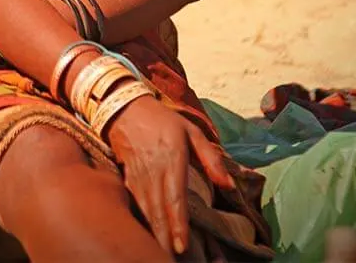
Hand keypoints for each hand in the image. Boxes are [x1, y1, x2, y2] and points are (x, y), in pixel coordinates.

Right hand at [106, 94, 234, 257]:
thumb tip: (229, 185)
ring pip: (146, 211)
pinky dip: (140, 222)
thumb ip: (211, 158)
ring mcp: (138, 176)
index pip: (175, 198)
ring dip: (153, 234)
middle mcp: (153, 170)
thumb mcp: (191, 131)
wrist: (125, 108)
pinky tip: (145, 235)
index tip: (182, 246)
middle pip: (159, 211)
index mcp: (172, 159)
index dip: (178, 224)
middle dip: (165, 238)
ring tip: (160, 254)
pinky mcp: (128, 179)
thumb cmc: (163, 121)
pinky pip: (135, 205)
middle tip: (171, 259)